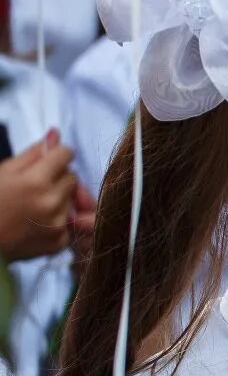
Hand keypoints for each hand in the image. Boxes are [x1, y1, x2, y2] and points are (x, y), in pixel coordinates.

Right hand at [0, 131, 79, 260]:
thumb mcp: (4, 171)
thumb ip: (33, 153)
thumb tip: (56, 133)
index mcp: (35, 181)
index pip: (66, 154)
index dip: (57, 155)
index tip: (49, 161)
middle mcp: (50, 202)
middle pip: (72, 177)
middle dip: (58, 177)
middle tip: (35, 186)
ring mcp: (56, 224)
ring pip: (72, 199)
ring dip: (59, 199)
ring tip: (33, 205)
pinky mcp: (59, 241)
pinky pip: (70, 222)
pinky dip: (58, 221)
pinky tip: (36, 222)